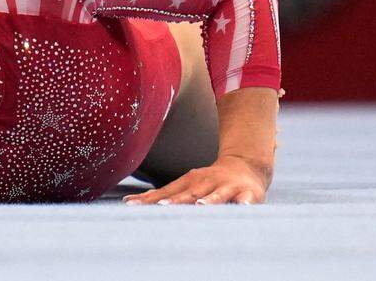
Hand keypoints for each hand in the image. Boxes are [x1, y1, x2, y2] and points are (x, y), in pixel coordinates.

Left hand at [122, 155, 270, 205]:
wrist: (245, 167)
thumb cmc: (207, 182)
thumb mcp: (185, 186)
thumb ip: (161, 195)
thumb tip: (128, 202)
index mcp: (189, 182)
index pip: (166, 192)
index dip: (149, 199)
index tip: (132, 205)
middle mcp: (206, 183)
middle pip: (189, 193)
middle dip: (176, 201)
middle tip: (161, 208)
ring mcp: (227, 187)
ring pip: (217, 195)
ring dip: (209, 201)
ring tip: (201, 206)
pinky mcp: (247, 194)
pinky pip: (246, 200)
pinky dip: (245, 204)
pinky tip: (244, 208)